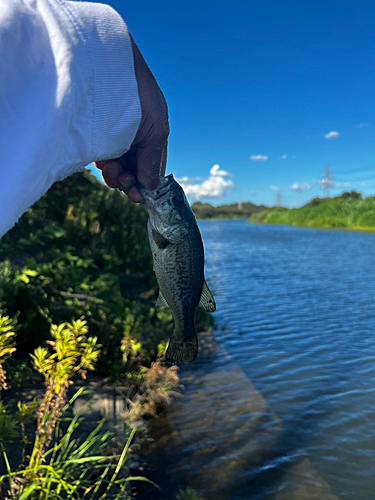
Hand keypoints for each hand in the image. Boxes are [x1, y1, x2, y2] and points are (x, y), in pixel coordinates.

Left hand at [94, 35, 168, 201]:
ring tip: (112, 171)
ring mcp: (115, 136)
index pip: (152, 167)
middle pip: (134, 170)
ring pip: (117, 166)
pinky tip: (103, 164)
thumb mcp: (155, 132)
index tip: (138, 197)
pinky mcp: (97, 134)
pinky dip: (103, 165)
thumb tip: (151, 188)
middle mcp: (135, 137)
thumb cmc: (140, 97)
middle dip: (129, 181)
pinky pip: (102, 156)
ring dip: (116, 175)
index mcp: (154, 136)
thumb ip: (153, 162)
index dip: (146, 184)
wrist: (109, 68)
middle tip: (124, 185)